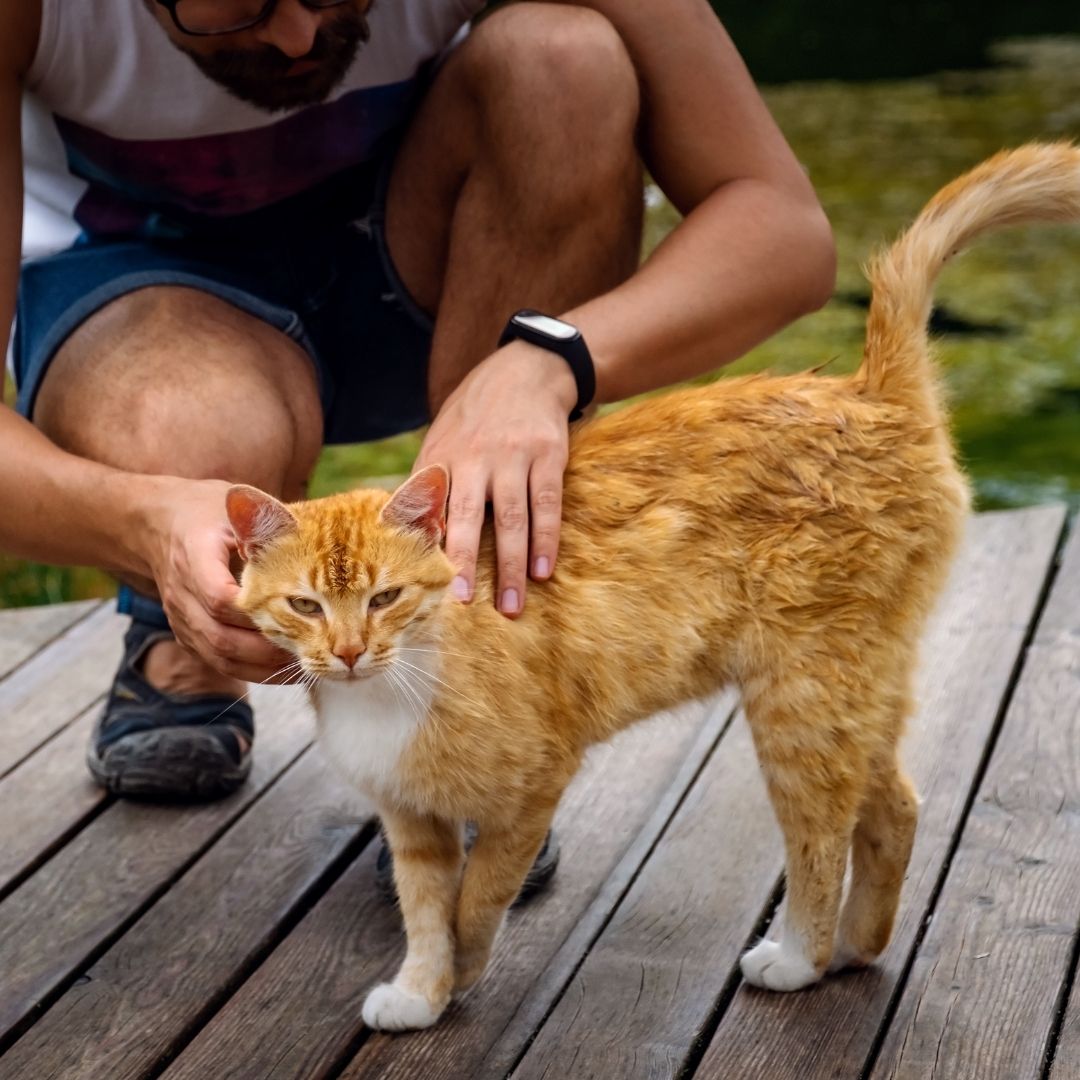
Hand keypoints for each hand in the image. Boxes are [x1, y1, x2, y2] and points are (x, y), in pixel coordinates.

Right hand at [142, 477, 295, 681]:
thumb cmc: (207, 512)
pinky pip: (218, 662)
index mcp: (194, 556)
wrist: (159, 524)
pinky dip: (253, 670)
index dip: (255, 611)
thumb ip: (264, 523)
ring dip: (262, 666)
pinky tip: (284, 668)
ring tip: (302, 661)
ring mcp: (181, 618)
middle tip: (309, 646)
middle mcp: (182, 593)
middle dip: (267, 648)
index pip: (220, 596)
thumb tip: (311, 533)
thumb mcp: (233, 507)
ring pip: (219, 656)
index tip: (294, 612)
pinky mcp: (187, 634)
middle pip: (221, 636)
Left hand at [416, 342, 576, 616]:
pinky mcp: (547, 455)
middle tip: (460, 603)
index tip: (417, 582)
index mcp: (441, 456)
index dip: (423, 545)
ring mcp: (513, 456)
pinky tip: (542, 570)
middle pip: (466, 518)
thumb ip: (426, 480)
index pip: (428, 509)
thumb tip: (399, 530)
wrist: (528, 368)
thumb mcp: (442, 435)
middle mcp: (474, 457)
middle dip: (463, 562)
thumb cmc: (476, 413)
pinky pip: (546, 504)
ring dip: (510, 567)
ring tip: (510, 607)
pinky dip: (545, 541)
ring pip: (511, 520)